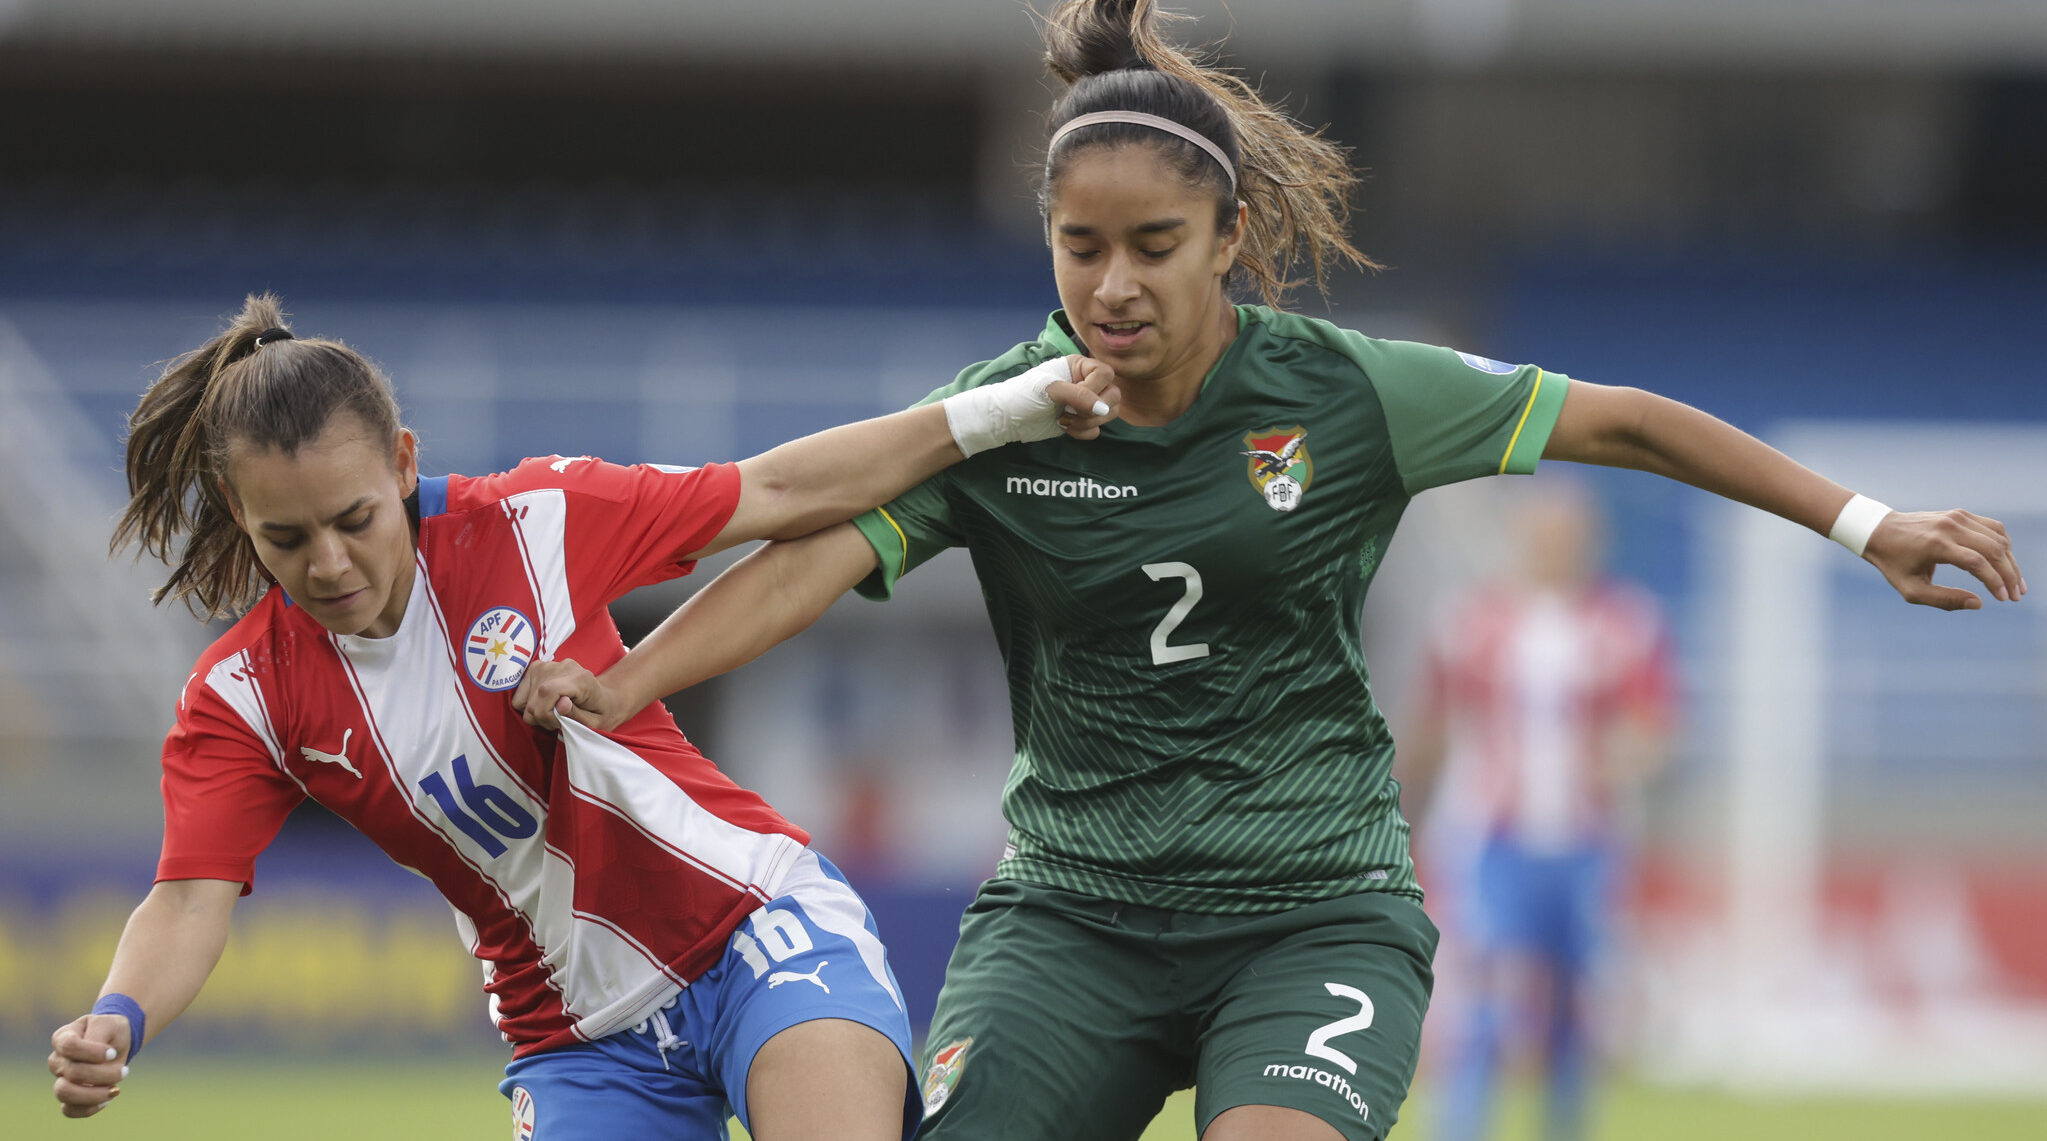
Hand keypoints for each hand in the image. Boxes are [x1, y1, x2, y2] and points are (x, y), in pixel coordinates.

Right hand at [49, 1014, 129, 1117]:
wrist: (115, 1042)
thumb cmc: (110, 1030)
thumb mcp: (108, 1024)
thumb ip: (97, 1038)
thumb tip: (95, 1063)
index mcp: (63, 1037)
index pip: (69, 1046)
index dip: (92, 1052)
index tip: (112, 1053)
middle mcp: (57, 1060)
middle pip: (72, 1073)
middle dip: (102, 1074)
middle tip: (125, 1071)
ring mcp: (60, 1079)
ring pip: (65, 1093)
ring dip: (94, 1094)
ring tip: (116, 1089)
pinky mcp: (68, 1096)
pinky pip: (69, 1110)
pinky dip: (88, 1108)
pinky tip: (106, 1100)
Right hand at [512, 659, 631, 732]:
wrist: (605, 698)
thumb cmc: (601, 713)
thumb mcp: (595, 723)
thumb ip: (577, 716)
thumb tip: (561, 704)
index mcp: (580, 679)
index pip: (547, 692)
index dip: (547, 715)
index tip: (560, 724)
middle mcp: (562, 667)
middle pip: (533, 702)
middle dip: (543, 719)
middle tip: (560, 721)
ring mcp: (547, 665)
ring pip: (523, 702)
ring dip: (536, 713)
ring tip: (555, 713)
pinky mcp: (536, 668)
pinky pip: (519, 696)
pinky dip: (529, 705)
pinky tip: (546, 705)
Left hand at [943, 354, 1120, 455]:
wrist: (1007, 419)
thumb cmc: (1024, 395)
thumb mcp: (1049, 389)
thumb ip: (1079, 395)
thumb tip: (1105, 409)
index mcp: (1079, 366)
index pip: (1105, 374)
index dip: (1094, 388)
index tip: (1072, 397)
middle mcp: (1086, 382)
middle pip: (1113, 395)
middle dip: (1092, 409)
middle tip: (1068, 412)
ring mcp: (1084, 403)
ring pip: (1109, 414)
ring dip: (1089, 422)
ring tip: (1065, 421)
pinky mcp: (1081, 422)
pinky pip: (1097, 429)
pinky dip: (1084, 432)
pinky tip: (1065, 429)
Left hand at [1863, 508, 2025, 609]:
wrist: (1880, 531)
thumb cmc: (1894, 564)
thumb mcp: (1911, 590)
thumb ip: (1944, 600)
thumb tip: (1978, 604)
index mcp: (1936, 545)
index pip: (1977, 563)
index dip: (1995, 582)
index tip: (2004, 599)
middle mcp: (1950, 527)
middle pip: (1993, 549)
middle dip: (2010, 574)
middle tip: (2017, 595)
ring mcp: (1957, 517)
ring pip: (1998, 537)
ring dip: (2011, 560)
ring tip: (2015, 583)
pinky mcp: (1960, 514)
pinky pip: (1992, 528)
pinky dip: (2003, 545)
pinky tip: (2005, 563)